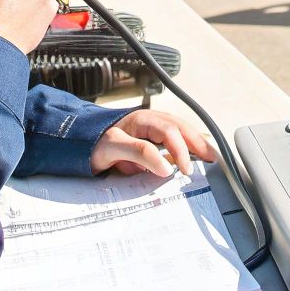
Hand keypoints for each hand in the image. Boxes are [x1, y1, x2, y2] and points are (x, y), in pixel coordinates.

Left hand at [90, 108, 219, 176]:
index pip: (170, 132)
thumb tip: (166, 166)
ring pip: (180, 130)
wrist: (77, 142)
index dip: (180, 151)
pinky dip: (187, 144)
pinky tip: (195, 153)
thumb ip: (140, 154)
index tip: (185, 170)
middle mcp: (150, 121)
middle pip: (181, 128)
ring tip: (210, 155)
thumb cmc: (93, 143)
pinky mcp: (150, 137)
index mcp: (143, 120)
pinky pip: (174, 137)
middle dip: (198, 142)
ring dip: (196, 142)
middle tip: (212, 159)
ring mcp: (151, 128)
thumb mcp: (113, 148)